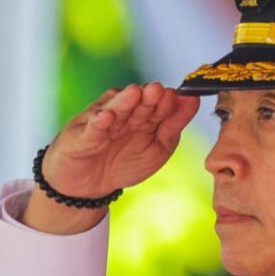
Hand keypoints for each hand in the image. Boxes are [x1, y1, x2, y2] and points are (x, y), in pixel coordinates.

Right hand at [27, 83, 198, 230]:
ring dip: (125, 102)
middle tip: (158, 90)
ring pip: (114, 110)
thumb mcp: (158, 147)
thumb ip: (174, 124)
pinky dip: (98, 122)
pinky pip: (92, 129)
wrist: (90, 185)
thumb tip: (193, 98)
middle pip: (137, 103)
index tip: (177, 96)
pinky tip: (106, 117)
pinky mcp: (81, 135)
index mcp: (142, 113)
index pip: (157, 104)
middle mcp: (122, 112)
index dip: (166, 101)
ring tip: (135, 93)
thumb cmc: (124, 162)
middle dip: (147, 97)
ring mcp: (101, 121)